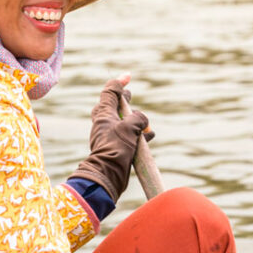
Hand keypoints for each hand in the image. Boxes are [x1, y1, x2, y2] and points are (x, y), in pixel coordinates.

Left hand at [69, 76, 153, 202]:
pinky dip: (138, 134)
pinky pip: (128, 135)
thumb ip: (138, 118)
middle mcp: (105, 122)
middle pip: (114, 105)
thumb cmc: (116, 148)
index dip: (119, 82)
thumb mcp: (129, 127)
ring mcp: (110, 135)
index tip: (129, 76)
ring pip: (123, 121)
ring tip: (145, 124)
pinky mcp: (116, 147)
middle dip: (124, 100)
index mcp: (104, 113)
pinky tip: (149, 137)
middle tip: (129, 95)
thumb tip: (143, 121)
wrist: (107, 175)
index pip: (110, 91)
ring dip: (134, 120)